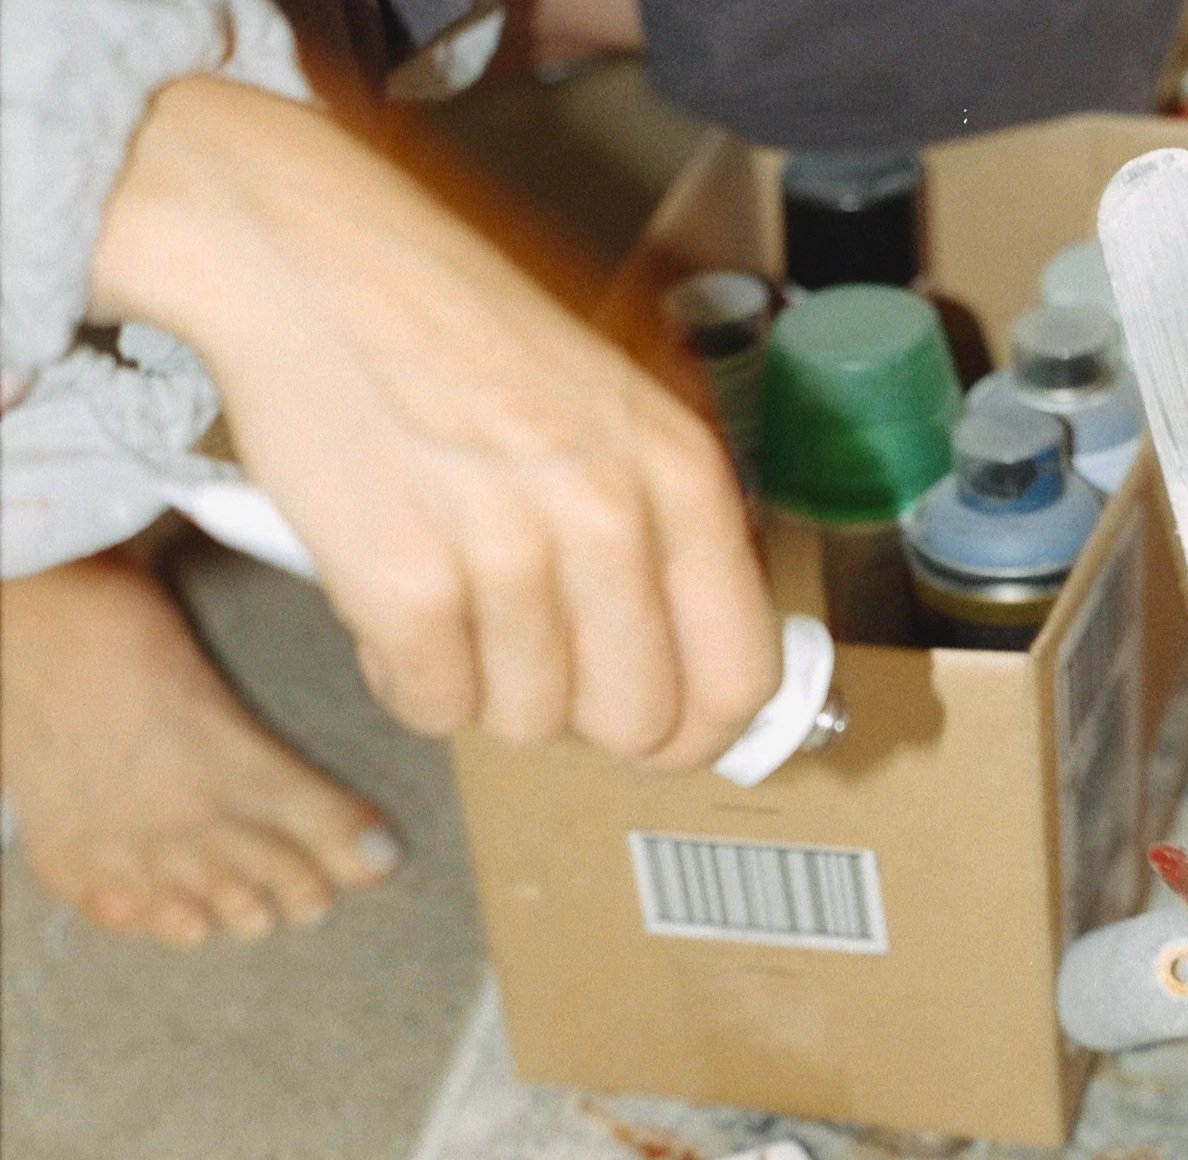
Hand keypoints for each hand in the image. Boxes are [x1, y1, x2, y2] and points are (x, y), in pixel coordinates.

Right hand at [90, 77, 780, 768]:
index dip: (698, 730)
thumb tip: (691, 678)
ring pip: (527, 724)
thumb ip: (664, 531)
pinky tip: (391, 596)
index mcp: (681, 476)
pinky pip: (432, 708)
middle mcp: (610, 519)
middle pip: (636, 725)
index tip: (663, 733)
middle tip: (529, 649)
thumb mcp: (612, 407)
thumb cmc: (454, 328)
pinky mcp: (406, 586)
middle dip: (580, 709)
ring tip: (450, 592)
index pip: (739, 679)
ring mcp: (508, 556)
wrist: (305, 255)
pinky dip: (403, 674)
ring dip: (482, 682)